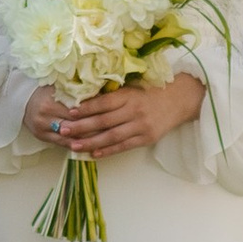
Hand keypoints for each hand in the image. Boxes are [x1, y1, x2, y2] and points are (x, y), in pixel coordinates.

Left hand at [28, 72, 204, 159]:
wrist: (179, 100)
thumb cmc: (150, 91)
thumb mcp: (132, 87)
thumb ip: (113, 94)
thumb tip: (85, 99)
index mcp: (129, 95)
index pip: (103, 103)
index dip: (85, 108)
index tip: (68, 112)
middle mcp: (134, 111)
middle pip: (104, 121)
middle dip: (81, 127)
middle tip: (63, 131)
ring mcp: (141, 126)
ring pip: (112, 136)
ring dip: (91, 142)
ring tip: (74, 146)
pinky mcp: (146, 138)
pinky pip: (124, 146)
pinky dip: (108, 150)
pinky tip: (94, 153)